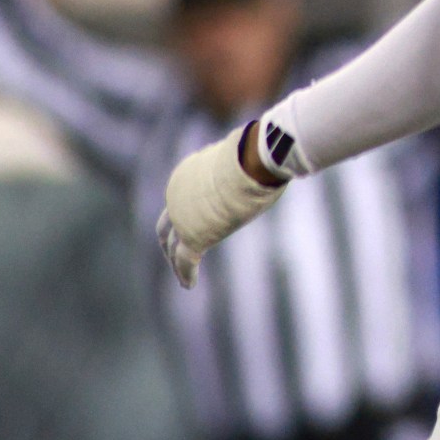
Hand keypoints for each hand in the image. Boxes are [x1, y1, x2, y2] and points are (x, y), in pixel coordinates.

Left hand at [157, 124, 286, 287]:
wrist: (251, 160)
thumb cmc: (257, 154)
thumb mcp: (244, 158)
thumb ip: (243, 167)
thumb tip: (270, 161)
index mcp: (187, 173)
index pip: (184, 196)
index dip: (190, 211)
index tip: (201, 221)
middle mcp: (177, 194)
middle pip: (169, 223)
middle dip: (171, 238)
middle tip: (174, 251)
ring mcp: (181, 216)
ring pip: (173, 245)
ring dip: (176, 261)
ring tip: (183, 277)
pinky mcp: (193, 236)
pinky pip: (185, 260)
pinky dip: (185, 273)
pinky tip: (188, 284)